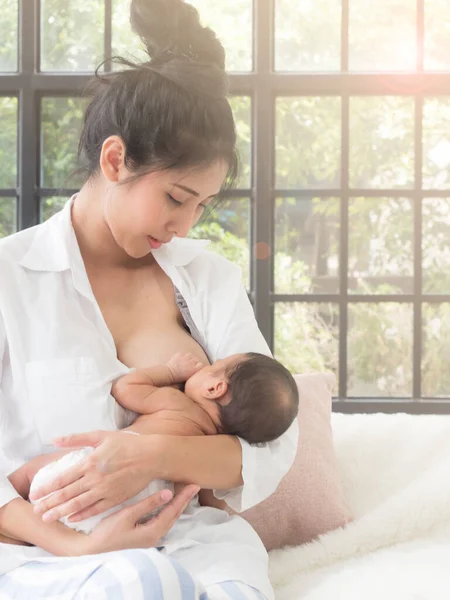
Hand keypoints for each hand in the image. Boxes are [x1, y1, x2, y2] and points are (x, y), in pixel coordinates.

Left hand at [29, 430, 164, 523]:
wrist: (152, 457)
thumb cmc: (127, 444)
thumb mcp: (101, 436)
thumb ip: (76, 438)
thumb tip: (54, 439)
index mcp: (90, 462)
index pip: (62, 478)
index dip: (46, 488)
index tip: (35, 494)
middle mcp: (95, 478)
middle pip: (67, 494)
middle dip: (49, 503)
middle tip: (35, 511)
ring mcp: (105, 490)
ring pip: (78, 505)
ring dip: (60, 512)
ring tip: (47, 518)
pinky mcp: (115, 499)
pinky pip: (95, 510)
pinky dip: (82, 515)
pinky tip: (71, 519)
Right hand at [80, 484, 199, 554]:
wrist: (92, 550)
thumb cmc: (108, 533)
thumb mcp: (127, 515)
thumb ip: (148, 504)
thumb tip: (168, 493)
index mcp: (153, 531)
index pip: (173, 510)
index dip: (183, 496)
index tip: (193, 485)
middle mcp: (155, 536)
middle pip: (174, 515)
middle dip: (183, 500)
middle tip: (193, 485)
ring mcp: (150, 538)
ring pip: (168, 518)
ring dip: (176, 505)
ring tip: (184, 492)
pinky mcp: (144, 537)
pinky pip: (161, 520)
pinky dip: (167, 510)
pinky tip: (167, 503)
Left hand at [166, 352, 204, 382]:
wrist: (168, 374)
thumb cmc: (178, 379)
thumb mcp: (189, 378)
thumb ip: (195, 373)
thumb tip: (198, 372)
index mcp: (194, 370)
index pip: (201, 364)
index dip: (199, 366)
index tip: (196, 368)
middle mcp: (191, 363)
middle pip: (197, 359)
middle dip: (194, 362)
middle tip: (190, 365)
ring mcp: (185, 358)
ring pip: (191, 355)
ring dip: (189, 358)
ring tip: (185, 362)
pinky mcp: (180, 354)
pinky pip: (184, 353)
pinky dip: (182, 356)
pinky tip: (180, 360)